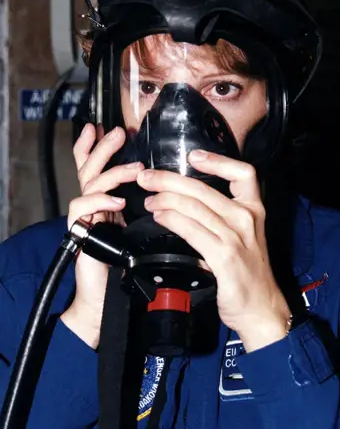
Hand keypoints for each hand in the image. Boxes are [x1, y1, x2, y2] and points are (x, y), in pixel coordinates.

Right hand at [61, 124, 143, 347]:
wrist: (107, 300)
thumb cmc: (127, 267)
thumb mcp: (142, 232)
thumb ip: (149, 211)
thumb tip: (172, 192)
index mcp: (108, 203)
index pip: (100, 169)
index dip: (100, 148)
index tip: (110, 128)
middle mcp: (94, 206)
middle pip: (91, 167)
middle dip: (104, 148)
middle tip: (119, 133)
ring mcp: (85, 218)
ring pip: (89, 182)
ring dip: (113, 172)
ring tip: (134, 169)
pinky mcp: (79, 232)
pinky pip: (82, 208)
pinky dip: (100, 200)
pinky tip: (116, 201)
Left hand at [138, 150, 290, 351]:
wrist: (262, 309)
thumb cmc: (249, 274)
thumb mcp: (244, 237)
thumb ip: (222, 219)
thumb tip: (185, 203)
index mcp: (254, 210)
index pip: (244, 173)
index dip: (217, 160)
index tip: (193, 156)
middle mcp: (247, 219)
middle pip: (205, 189)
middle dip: (170, 180)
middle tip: (147, 178)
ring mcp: (236, 238)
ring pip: (195, 208)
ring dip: (165, 200)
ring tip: (149, 200)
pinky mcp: (225, 257)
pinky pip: (193, 231)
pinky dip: (172, 220)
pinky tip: (160, 218)